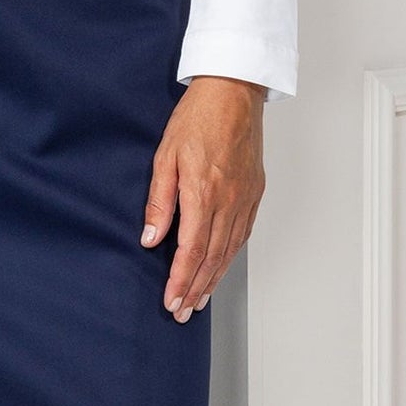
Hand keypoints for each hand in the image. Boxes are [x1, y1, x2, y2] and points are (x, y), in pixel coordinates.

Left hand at [141, 75, 266, 321]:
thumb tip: (150, 239)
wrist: (233, 93)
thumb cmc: (196, 118)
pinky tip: (221, 267)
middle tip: (182, 312)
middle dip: (195, 289)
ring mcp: (245, 198)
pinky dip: (230, 257)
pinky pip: (242, 234)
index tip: (171, 301)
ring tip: (199, 300)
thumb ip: (159, 201)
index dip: (180, 281)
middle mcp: (228, 201)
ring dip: (213, 279)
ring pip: (229, 251)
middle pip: (211, 258)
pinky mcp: (254, 193)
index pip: (191, 251)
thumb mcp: (165, 156)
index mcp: (203, 193)